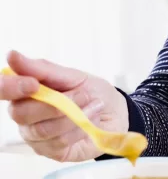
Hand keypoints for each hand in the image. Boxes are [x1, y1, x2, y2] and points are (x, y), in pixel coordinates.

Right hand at [0, 51, 128, 161]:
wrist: (115, 112)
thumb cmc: (91, 91)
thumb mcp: (73, 75)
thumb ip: (43, 69)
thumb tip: (13, 56)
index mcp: (25, 91)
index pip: (3, 89)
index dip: (11, 87)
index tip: (33, 84)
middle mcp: (24, 114)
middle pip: (22, 114)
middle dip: (56, 105)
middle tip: (84, 95)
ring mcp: (35, 135)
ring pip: (43, 130)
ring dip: (74, 116)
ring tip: (94, 106)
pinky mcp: (51, 151)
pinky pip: (59, 143)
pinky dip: (79, 129)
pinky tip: (90, 121)